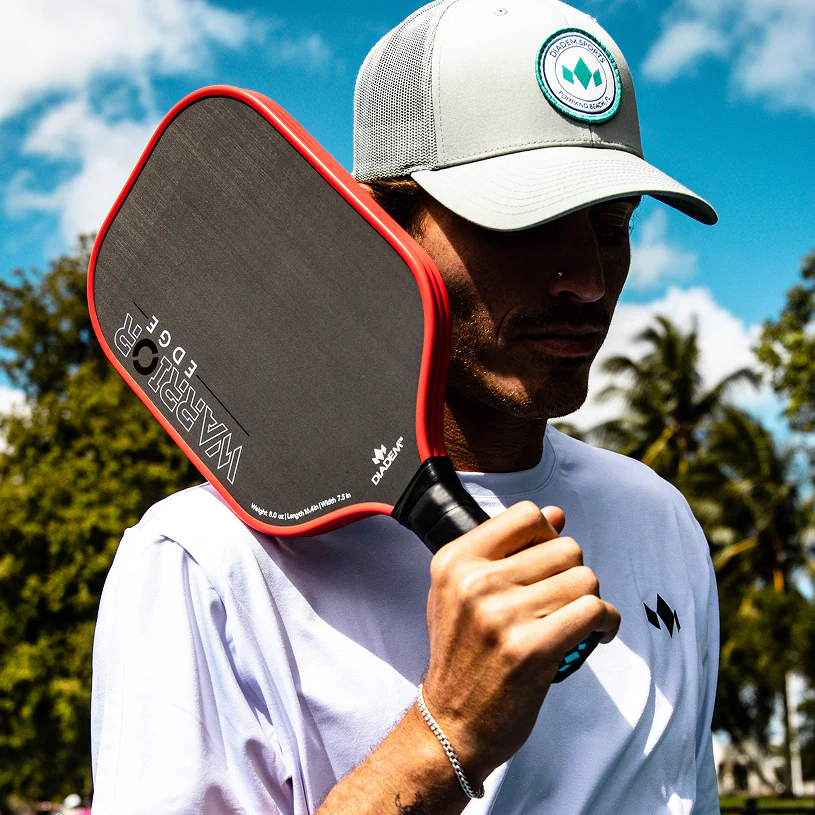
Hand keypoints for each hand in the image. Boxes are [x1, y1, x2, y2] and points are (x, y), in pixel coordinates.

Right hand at [421, 502, 619, 782]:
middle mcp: (475, 583)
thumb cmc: (462, 654)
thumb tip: (555, 514)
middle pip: (564, 547)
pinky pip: (594, 611)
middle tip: (565, 600)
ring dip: (592, 599)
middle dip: (574, 572)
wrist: (452, 722)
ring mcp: (501, 616)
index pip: (526, 515)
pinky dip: (607, 622)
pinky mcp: (531, 650)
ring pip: (584, 578)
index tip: (549, 561)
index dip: (548, 533)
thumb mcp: (460, 592)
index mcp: (455, 562)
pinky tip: (598, 634)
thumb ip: (502, 550)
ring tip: (578, 619)